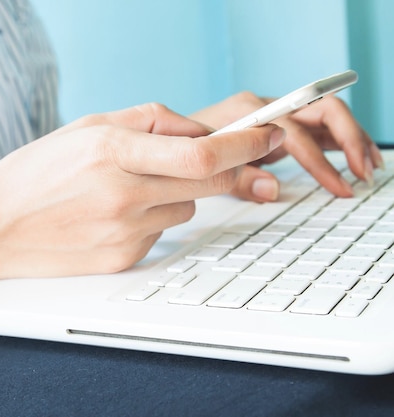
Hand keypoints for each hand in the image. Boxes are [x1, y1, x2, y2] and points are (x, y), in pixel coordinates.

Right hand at [0, 103, 284, 279]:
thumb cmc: (34, 173)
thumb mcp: (85, 127)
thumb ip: (147, 120)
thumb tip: (198, 130)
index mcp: (111, 152)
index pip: (201, 152)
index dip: (243, 144)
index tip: (265, 136)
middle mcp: (122, 195)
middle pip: (208, 183)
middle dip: (233, 169)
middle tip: (241, 162)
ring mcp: (124, 233)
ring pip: (185, 207)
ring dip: (175, 193)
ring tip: (128, 190)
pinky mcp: (123, 260)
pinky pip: (161, 233)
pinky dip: (151, 219)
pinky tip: (112, 216)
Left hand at [190, 92, 382, 201]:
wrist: (172, 137)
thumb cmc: (187, 150)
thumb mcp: (206, 169)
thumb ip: (237, 180)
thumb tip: (273, 192)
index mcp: (247, 112)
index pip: (294, 132)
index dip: (319, 162)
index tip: (338, 187)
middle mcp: (264, 105)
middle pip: (321, 110)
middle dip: (349, 139)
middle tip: (363, 172)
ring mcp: (274, 112)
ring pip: (326, 115)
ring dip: (353, 138)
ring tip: (369, 167)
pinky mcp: (279, 123)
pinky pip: (317, 127)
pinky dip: (340, 142)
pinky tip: (355, 160)